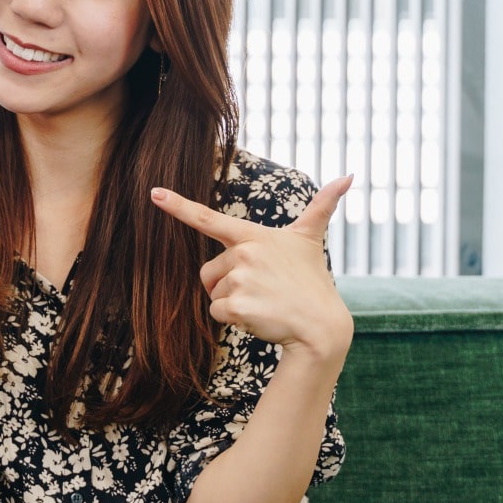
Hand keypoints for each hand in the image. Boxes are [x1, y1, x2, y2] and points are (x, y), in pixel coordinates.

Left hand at [150, 176, 353, 362]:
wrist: (321, 327)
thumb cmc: (312, 281)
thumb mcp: (311, 240)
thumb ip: (323, 206)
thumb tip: (349, 175)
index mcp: (253, 236)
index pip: (208, 218)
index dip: (178, 205)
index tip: (153, 193)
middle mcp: (244, 254)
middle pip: (210, 271)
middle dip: (227, 284)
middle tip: (261, 289)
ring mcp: (240, 280)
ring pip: (213, 293)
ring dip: (233, 301)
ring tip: (264, 301)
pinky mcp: (236, 306)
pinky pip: (216, 313)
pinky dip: (233, 319)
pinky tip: (259, 316)